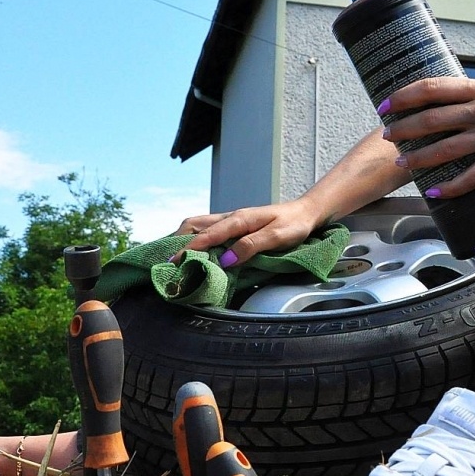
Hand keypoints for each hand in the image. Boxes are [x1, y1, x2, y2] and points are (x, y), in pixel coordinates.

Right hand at [173, 198, 320, 266]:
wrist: (307, 213)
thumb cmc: (294, 225)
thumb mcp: (278, 237)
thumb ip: (252, 246)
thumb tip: (227, 259)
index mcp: (239, 220)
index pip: (207, 235)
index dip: (188, 250)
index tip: (173, 263)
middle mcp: (231, 217)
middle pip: (194, 224)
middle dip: (177, 240)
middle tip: (167, 261)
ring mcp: (232, 220)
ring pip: (199, 224)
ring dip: (184, 238)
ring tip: (174, 257)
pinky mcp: (235, 225)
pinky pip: (208, 229)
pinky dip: (195, 238)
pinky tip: (194, 250)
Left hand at [381, 76, 474, 196]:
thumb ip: (466, 96)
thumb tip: (435, 103)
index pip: (431, 89)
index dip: (404, 97)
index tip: (386, 105)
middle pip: (432, 120)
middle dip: (403, 129)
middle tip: (387, 136)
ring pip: (446, 149)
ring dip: (419, 158)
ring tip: (402, 163)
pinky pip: (472, 177)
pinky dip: (450, 187)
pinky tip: (434, 192)